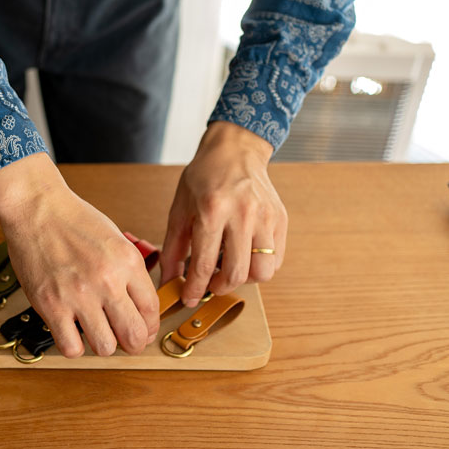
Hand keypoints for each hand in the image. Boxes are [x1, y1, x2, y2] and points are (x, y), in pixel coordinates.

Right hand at [0, 153, 158, 356]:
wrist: (37, 207)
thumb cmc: (73, 219)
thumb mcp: (116, 239)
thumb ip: (129, 272)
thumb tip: (139, 305)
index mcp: (128, 262)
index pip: (152, 311)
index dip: (149, 327)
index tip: (142, 329)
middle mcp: (107, 281)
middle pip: (134, 337)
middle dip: (132, 343)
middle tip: (122, 337)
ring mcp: (79, 295)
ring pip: (105, 348)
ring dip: (102, 344)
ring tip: (94, 330)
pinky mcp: (51, 305)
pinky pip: (71, 348)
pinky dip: (73, 345)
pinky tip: (70, 330)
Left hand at [159, 121, 287, 304]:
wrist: (234, 150)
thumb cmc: (204, 178)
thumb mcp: (179, 209)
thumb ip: (173, 248)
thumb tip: (168, 281)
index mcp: (212, 211)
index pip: (203, 265)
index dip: (194, 289)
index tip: (189, 299)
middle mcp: (242, 215)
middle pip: (236, 274)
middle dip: (219, 288)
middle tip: (209, 284)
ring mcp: (265, 217)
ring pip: (262, 272)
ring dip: (244, 279)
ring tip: (229, 267)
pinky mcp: (280, 219)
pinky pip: (276, 259)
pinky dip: (260, 266)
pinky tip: (244, 255)